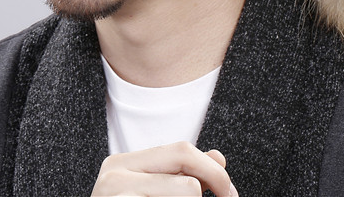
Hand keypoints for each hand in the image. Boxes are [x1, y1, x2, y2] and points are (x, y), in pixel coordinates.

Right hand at [91, 141, 237, 195]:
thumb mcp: (153, 193)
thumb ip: (181, 176)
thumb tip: (218, 158)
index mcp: (122, 164)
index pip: (182, 151)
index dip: (212, 169)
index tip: (228, 193)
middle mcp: (114, 174)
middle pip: (185, 163)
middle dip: (215, 180)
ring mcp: (116, 194)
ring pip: (187, 190)